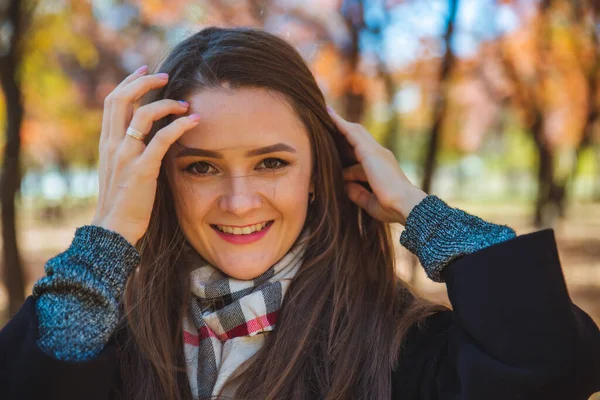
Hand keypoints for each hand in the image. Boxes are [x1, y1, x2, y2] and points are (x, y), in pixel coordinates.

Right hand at [91, 66, 200, 244]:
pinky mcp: (142, 169)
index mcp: (107, 143)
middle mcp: (112, 145)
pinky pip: (161, 139)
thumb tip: (149, 137)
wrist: (113, 229)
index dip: (129, 83)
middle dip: (144, 82)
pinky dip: (180, 125)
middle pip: (122, 99)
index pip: (113, 102)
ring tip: (185, 103)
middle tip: (165, 75)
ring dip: (166, 103)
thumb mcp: (121, 171)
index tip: (145, 72)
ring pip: (143, 114)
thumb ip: (131, 151)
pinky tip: (194, 120)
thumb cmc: (123, 203)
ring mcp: (125, 156)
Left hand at [327, 107, 426, 224]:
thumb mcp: (368, 201)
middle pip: (359, 137)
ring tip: (326, 113)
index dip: (349, 145)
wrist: (405, 205)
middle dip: (345, 129)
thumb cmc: (391, 207)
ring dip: (341, 123)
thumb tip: (344, 185)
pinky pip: (351, 133)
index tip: (337, 140)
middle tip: (328, 119)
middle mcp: (380, 155)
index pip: (361, 151)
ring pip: (355, 132)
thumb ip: (356, 192)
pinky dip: (340, 124)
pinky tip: (329, 115)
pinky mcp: (370, 152)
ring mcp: (376, 151)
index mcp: (381, 166)